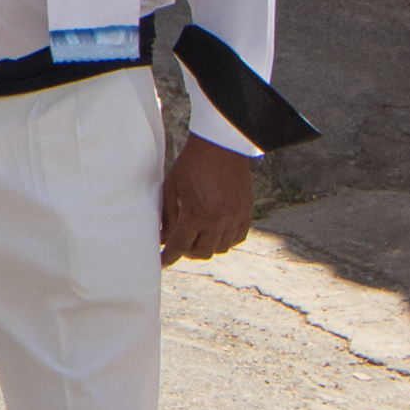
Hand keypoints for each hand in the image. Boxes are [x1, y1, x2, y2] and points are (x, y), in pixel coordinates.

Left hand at [159, 137, 254, 265]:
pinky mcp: (247, 213)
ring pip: (220, 248)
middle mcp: (219, 220)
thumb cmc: (191, 165)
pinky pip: (237, 238)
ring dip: (206, 247)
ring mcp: (236, 217)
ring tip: (195, 237)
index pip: (180, 245)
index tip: (162, 262)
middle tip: (178, 245)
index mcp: (197, 213)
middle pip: (202, 252)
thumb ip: (169, 216)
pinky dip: (225, 241)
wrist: (221, 148)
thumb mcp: (172, 189)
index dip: (169, 256)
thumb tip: (163, 238)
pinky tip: (215, 233)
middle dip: (187, 252)